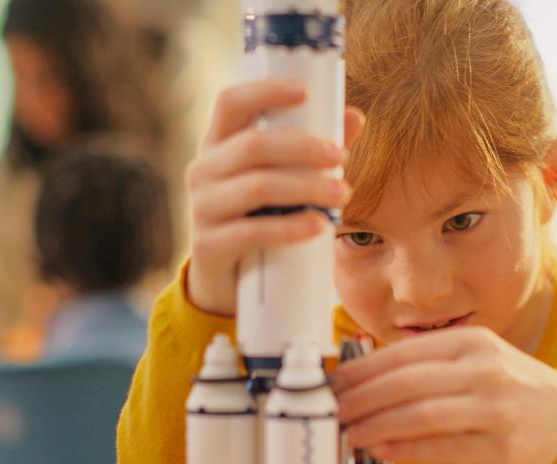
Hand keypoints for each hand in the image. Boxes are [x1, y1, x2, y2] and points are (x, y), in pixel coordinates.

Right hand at [185, 79, 364, 315]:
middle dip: (302, 148)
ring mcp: (202, 207)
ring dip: (306, 188)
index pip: (230, 102)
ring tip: (342, 195)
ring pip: (257, 187)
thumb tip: (355, 117)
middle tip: (341, 157)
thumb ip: (314, 149)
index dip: (265, 92)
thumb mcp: (282, 178)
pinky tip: (319, 226)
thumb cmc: (259, 215)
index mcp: (218, 143)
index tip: (306, 92)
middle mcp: (202, 169)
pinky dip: (290, 227)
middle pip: (252, 146)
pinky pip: (252, 232)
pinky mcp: (208, 245)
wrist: (227, 278)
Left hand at [332, 327, 556, 463]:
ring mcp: (495, 408)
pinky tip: (384, 451)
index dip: (362, 370)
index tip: (334, 385)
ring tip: (352, 435)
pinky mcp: (503, 446)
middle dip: (363, 399)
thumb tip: (362, 383)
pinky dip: (408, 450)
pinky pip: (444, 448)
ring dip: (379, 426)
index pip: (403, 353)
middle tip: (335, 413)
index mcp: (471, 342)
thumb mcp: (473, 361)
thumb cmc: (509, 389)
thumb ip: (425, 367)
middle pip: (408, 382)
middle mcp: (484, 369)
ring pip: (423, 414)